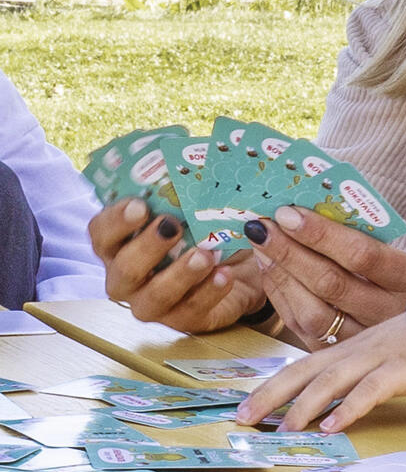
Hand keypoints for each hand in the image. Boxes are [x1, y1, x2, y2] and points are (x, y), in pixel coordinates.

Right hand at [88, 198, 265, 332]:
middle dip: (147, 247)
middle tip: (173, 226)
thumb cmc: (205, 228)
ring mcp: (152, 303)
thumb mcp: (193, 205)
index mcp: (121, 243)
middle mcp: (128, 277)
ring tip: (205, 253)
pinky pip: (190, 312)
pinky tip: (223, 275)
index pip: (101, 234)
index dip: (115, 221)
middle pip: (124, 269)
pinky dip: (207, 293)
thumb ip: (182, 186)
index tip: (140, 205)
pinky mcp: (184, 320)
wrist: (240, 264)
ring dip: (179, 274)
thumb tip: (196, 152)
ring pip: (153, 298)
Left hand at [235, 312, 405, 431]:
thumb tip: (318, 409)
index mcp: (345, 350)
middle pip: (305, 370)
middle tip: (243, 420)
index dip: (269, 387)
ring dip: (305, 405)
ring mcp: (377, 357)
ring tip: (283, 430)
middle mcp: (354, 351)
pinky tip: (334, 426)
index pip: (298, 367)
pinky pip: (372, 389)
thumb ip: (348, 376)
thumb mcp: (373, 358)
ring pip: (333, 379)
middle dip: (271, 394)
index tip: (241, 409)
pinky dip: (351, 408)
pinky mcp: (402, 368)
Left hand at [244, 206, 405, 350]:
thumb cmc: (405, 280)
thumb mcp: (403, 256)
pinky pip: (303, 329)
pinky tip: (269, 273)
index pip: (363, 255)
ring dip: (281, 276)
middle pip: (332, 283)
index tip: (288, 213)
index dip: (322, 234)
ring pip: (313, 312)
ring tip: (261, 247)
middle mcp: (392, 314)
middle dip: (290, 251)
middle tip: (261, 226)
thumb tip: (311, 207)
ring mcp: (367, 342)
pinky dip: (281, 298)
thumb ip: (366, 236)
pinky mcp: (342, 358)